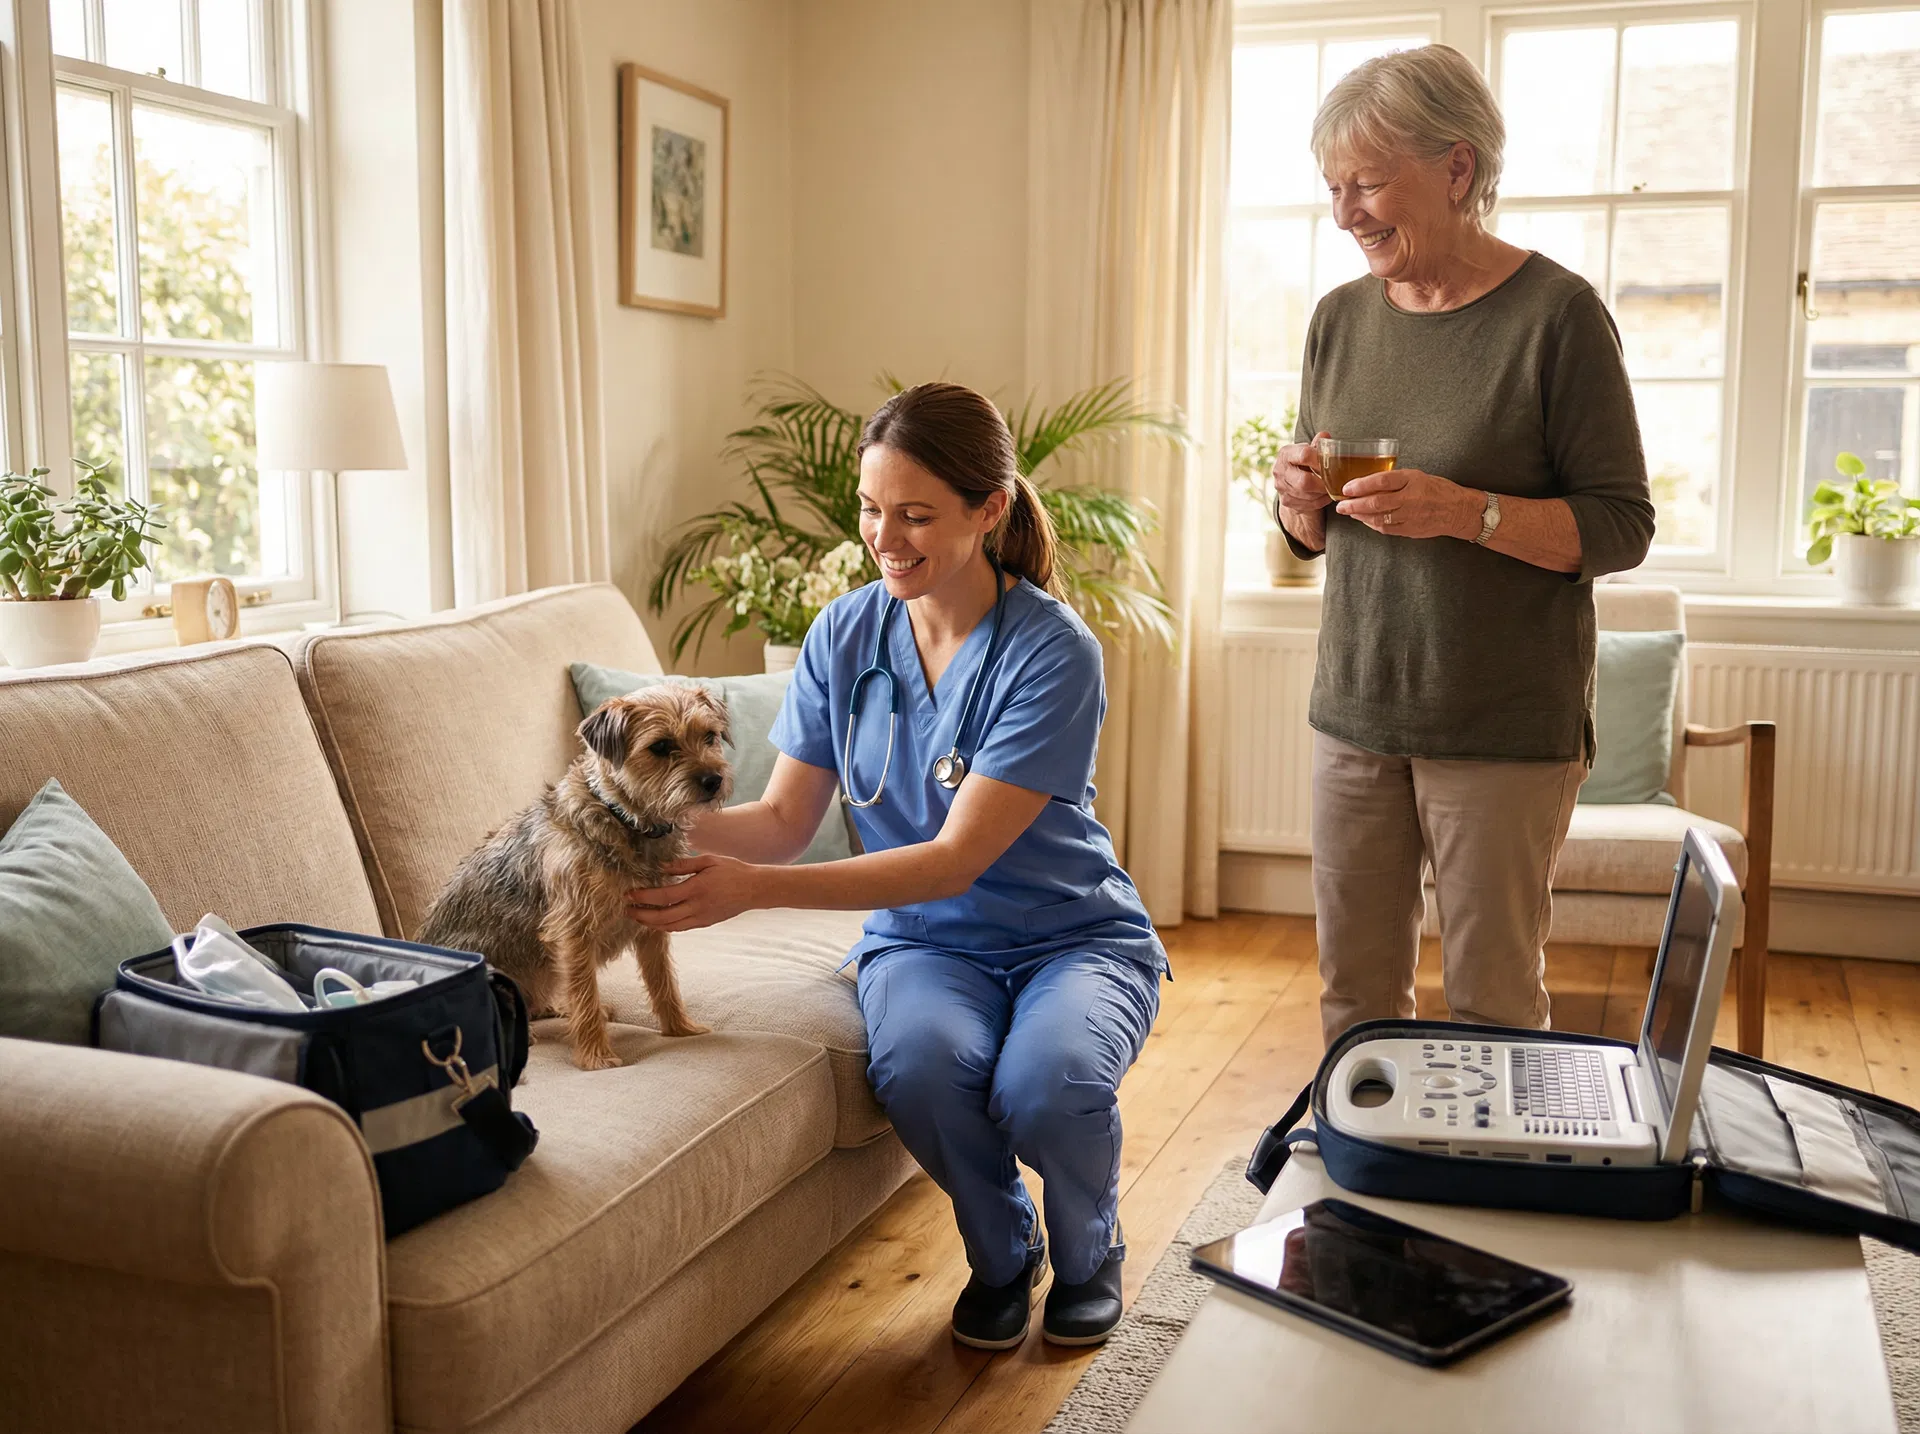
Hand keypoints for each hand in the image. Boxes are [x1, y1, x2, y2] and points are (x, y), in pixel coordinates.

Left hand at [626, 854, 756, 932]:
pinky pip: (680, 928)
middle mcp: (697, 907)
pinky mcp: (705, 923)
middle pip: (662, 917)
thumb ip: (683, 865)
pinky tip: (658, 920)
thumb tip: (661, 867)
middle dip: (641, 915)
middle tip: (627, 910)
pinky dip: (666, 926)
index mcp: (696, 888)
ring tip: (638, 917)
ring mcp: (701, 918)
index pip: (663, 896)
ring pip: (670, 927)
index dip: (643, 897)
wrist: (754, 889)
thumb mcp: (708, 860)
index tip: (629, 894)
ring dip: (651, 924)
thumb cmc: (732, 871)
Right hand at [1272, 430, 1335, 515]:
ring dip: (1323, 493)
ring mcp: (1281, 488)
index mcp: (1286, 453)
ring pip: (1308, 495)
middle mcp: (1280, 471)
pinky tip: (1326, 495)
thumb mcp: (1309, 450)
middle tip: (1334, 481)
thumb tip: (1325, 436)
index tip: (1330, 463)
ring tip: (1332, 487)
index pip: (1304, 455)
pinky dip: (1321, 501)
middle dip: (1322, 483)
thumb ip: (1318, 444)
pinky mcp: (1286, 501)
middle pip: (1304, 481)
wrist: (1290, 480)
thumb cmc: (1304, 462)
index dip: (1321, 460)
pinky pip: (1309, 504)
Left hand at [1334, 468, 1480, 539]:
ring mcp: (1410, 515)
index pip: (1381, 480)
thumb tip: (1367, 482)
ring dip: (1360, 515)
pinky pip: (1386, 528)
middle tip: (1341, 504)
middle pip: (1376, 502)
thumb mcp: (1417, 476)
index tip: (1347, 487)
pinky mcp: (1410, 529)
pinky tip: (1364, 520)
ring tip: (1348, 512)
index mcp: (1412, 480)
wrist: (1458, 510)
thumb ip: (1395, 479)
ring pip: (1378, 517)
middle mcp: (1411, 498)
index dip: (1361, 485)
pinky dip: (1372, 524)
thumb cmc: (1437, 489)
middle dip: (1354, 504)